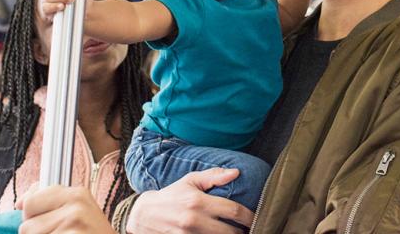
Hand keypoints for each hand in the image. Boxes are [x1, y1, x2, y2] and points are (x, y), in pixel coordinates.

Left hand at [17, 185, 113, 233]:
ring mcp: (74, 226)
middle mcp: (76, 206)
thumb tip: (20, 202)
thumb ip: (48, 198)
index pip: (30, 203)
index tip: (47, 222)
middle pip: (27, 226)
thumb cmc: (89, 233)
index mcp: (76, 193)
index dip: (32, 216)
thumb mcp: (76, 209)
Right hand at [127, 168, 253, 233]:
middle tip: (249, 229)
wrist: (143, 215)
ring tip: (237, 233)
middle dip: (242, 232)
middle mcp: (194, 220)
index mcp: (199, 201)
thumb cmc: (172, 195)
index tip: (256, 218)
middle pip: (230, 232)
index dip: (250, 216)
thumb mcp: (190, 180)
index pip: (233, 211)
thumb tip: (236, 172)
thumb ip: (213, 176)